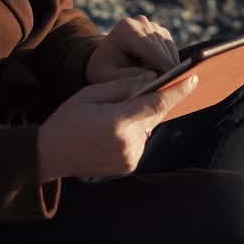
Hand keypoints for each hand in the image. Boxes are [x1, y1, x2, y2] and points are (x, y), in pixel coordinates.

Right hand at [37, 71, 198, 180]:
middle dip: (156, 100)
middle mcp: (129, 142)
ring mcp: (130, 157)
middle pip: (155, 114)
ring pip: (148, 127)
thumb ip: (124, 86)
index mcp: (118, 122)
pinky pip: (141, 140)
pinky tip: (114, 128)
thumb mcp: (91, 93)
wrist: (49, 155)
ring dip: (142, 116)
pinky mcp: (129, 165)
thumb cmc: (67, 120)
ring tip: (116, 114)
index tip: (194, 78)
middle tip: (150, 88)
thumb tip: (151, 78)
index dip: (178, 91)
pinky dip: (135, 130)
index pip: (157, 103)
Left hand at [85, 14, 179, 84]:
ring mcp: (153, 26)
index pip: (150, 49)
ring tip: (163, 87)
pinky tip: (162, 77)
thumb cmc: (103, 70)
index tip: (175, 81)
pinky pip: (173, 51)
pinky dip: (170, 65)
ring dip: (168, 69)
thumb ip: (127, 78)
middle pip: (162, 50)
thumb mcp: (107, 77)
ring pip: (170, 51)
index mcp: (126, 28)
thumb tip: (154, 77)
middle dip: (166, 70)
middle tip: (168, 91)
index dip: (163, 65)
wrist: (106, 61)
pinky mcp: (162, 33)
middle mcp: (141, 22)